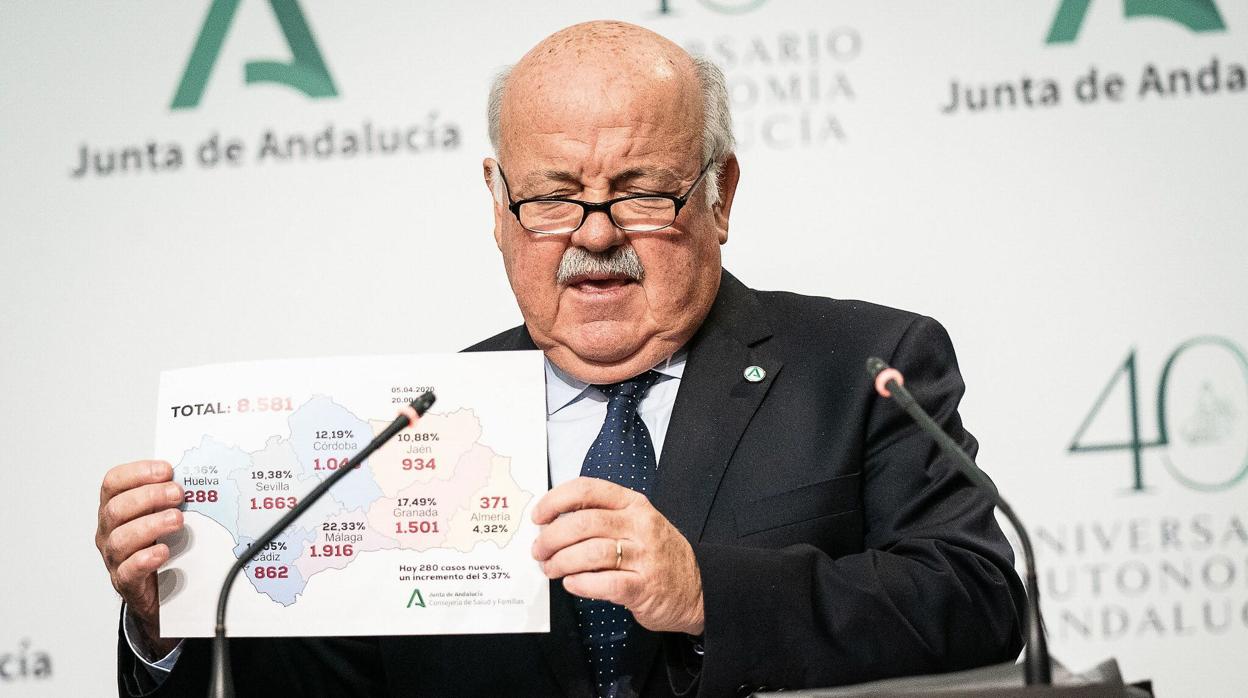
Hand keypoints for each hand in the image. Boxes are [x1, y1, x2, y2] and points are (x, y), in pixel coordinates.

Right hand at [95, 460, 184, 655]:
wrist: (158, 590)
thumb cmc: (160, 544)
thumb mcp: (162, 515)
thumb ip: (171, 497)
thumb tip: (198, 476)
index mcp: (116, 508)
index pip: (113, 482)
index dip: (137, 472)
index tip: (166, 470)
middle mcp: (110, 531)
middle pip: (116, 508)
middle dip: (149, 496)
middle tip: (178, 493)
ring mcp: (114, 557)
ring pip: (120, 539)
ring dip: (151, 525)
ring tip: (177, 520)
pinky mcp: (126, 582)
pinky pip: (128, 571)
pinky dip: (145, 559)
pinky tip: (163, 552)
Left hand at [531, 477, 703, 634]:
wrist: (697, 587)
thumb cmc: (659, 554)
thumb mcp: (637, 522)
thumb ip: (602, 518)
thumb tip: (554, 524)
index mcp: (633, 504)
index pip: (588, 489)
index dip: (555, 500)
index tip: (538, 515)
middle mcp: (639, 526)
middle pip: (584, 522)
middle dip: (552, 537)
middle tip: (539, 550)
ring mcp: (644, 556)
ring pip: (591, 553)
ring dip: (561, 562)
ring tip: (551, 569)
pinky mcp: (644, 587)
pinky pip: (605, 584)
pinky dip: (581, 584)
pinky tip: (572, 584)